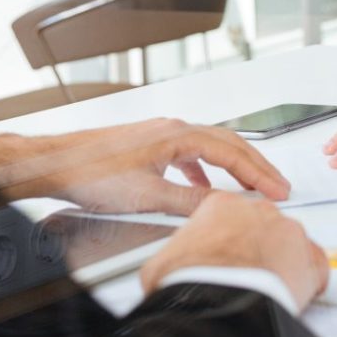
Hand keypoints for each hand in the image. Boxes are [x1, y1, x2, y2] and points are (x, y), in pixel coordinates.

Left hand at [0, 118, 290, 214]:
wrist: (57, 163)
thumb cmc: (93, 173)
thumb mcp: (148, 196)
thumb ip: (189, 203)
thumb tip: (223, 208)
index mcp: (178, 135)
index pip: (233, 153)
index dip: (259, 174)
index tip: (279, 190)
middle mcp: (172, 129)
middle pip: (228, 144)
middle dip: (256, 167)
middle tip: (277, 186)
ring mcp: (161, 135)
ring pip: (210, 147)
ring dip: (233, 167)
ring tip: (249, 186)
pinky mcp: (149, 146)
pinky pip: (190, 154)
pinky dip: (205, 170)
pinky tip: (202, 188)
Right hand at [140, 194, 329, 311]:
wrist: (220, 305)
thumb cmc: (192, 283)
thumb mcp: (162, 263)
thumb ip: (173, 255)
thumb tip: (163, 268)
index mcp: (222, 206)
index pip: (231, 214)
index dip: (227, 237)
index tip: (226, 252)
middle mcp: (259, 212)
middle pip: (262, 226)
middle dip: (255, 247)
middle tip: (244, 272)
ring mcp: (288, 232)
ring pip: (289, 244)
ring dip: (280, 263)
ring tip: (265, 287)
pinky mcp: (311, 257)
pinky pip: (316, 265)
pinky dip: (308, 280)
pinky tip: (293, 292)